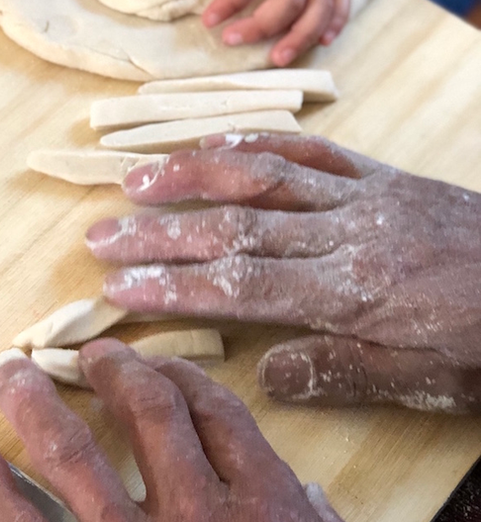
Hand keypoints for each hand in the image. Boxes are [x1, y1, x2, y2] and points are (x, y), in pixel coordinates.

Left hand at [0, 341, 409, 521]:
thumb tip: (300, 494)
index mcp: (265, 509)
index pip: (215, 414)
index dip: (183, 379)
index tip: (162, 369)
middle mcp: (194, 520)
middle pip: (145, 417)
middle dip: (114, 374)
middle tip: (91, 356)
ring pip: (73, 461)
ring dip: (36, 408)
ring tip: (9, 373)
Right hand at [87, 135, 480, 411]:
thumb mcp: (422, 381)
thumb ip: (339, 373)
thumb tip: (263, 373)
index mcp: (352, 294)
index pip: (243, 286)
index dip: (173, 284)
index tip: (118, 285)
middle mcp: (345, 235)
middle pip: (236, 229)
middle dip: (161, 233)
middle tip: (98, 235)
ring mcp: (360, 196)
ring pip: (262, 178)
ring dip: (193, 175)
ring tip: (135, 179)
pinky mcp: (379, 175)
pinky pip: (310, 151)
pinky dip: (257, 142)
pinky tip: (214, 141)